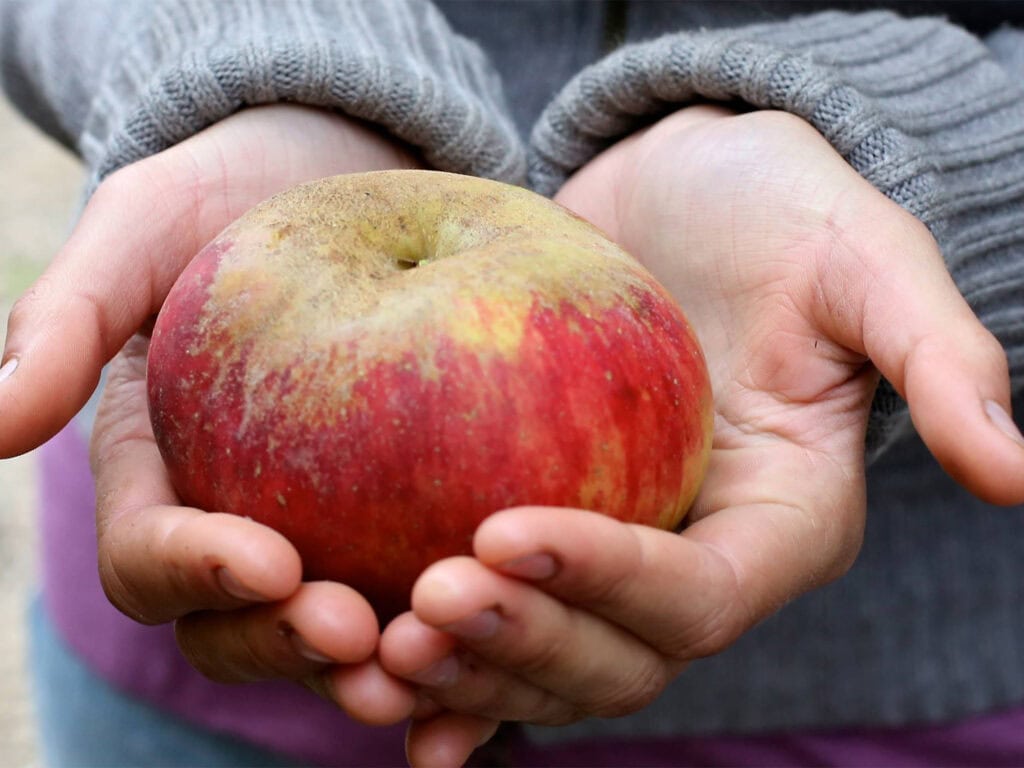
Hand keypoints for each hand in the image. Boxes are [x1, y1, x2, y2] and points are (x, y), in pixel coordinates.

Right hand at [0, 105, 421, 720]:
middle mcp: (239, 519)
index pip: (153, 556)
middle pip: (242, 625)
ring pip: (336, 631)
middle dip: (291, 646)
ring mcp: (327, 525)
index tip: (269, 563)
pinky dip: (459, 619)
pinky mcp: (407, 513)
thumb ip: (69, 318)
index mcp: (161, 473)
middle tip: (362, 638)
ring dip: (379, 663)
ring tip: (436, 660)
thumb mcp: (145, 226)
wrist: (339, 172)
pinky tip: (516, 619)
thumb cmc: (233, 193)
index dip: (199, 574)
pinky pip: (426, 580)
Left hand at [378, 106, 1023, 764]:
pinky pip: (501, 624)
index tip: (503, 534)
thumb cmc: (779, 214)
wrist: (684, 195)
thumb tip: (1015, 476)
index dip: (608, 584)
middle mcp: (696, 561)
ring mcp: (619, 556)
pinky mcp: (546, 530)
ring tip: (369, 654)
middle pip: (617, 658)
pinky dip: (446, 672)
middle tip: (419, 609)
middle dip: (520, 645)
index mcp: (778, 523)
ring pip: (548, 662)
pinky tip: (373, 683)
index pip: (697, 595)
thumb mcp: (863, 262)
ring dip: (464, 674)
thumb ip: (937, 357)